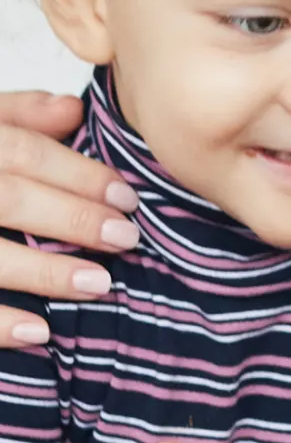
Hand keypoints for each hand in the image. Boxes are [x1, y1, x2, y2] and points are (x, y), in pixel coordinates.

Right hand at [0, 92, 138, 346]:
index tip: (127, 197)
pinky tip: (39, 331)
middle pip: (4, 196)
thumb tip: (72, 111)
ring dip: (41, 271)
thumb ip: (11, 114)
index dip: (75, 172)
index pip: (18, 149)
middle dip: (71, 217)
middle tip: (127, 239)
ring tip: (99, 284)